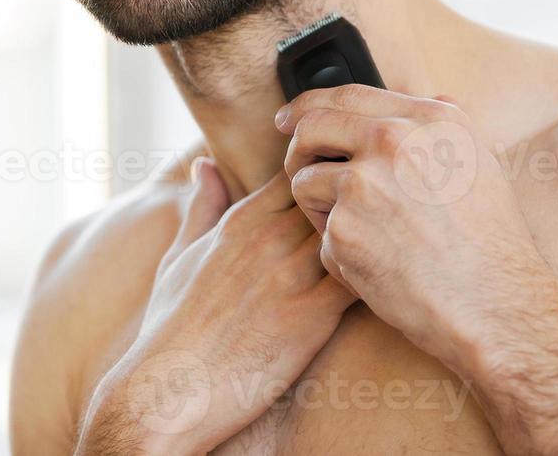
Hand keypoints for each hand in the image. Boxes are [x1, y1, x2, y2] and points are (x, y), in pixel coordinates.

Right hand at [76, 159, 355, 455]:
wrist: (169, 393)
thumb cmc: (171, 327)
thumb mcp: (178, 257)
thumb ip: (201, 207)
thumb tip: (205, 163)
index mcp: (242, 220)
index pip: (302, 168)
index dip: (328, 172)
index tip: (345, 188)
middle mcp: (268, 239)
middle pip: (335, 190)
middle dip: (359, 195)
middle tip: (380, 210)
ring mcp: (289, 275)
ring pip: (353, 226)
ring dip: (374, 231)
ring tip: (389, 244)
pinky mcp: (310, 315)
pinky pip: (359, 276)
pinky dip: (376, 272)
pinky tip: (382, 283)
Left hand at [277, 85, 549, 370]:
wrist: (493, 304)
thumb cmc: (490, 244)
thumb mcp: (480, 162)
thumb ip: (432, 130)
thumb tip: (393, 113)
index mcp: (430, 118)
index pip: (349, 94)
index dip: (308, 105)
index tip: (288, 118)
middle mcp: (394, 140)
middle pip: (311, 128)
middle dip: (297, 151)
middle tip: (299, 173)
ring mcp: (365, 182)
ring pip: (304, 183)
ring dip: (320, 209)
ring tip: (364, 236)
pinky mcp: (344, 228)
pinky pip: (320, 234)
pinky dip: (339, 253)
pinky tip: (377, 266)